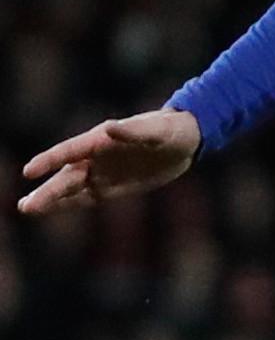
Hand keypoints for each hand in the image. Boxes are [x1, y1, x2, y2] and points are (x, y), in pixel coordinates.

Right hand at [18, 109, 201, 215]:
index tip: (28, 171)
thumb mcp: (156, 130)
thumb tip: (110, 128)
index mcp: (100, 140)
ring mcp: (102, 173)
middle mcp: (96, 157)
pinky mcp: (113, 187)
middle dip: (46, 191)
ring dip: (51, 199)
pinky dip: (70, 204)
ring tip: (28, 209)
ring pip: (72, 189)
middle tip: (24, 206)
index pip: (69, 152)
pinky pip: (88, 198)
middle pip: (65, 176)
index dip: (49, 161)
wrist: (184, 141)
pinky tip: (52, 210)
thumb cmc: (169, 130)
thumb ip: (133, 132)